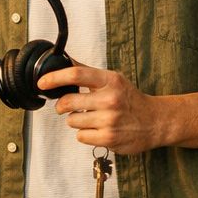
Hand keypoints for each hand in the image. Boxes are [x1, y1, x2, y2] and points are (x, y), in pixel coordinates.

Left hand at [39, 64, 169, 154]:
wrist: (155, 122)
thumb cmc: (129, 99)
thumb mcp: (113, 80)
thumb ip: (87, 72)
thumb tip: (63, 59)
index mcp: (110, 80)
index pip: (76, 74)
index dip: (55, 78)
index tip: (42, 82)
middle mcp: (110, 99)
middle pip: (68, 101)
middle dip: (62, 106)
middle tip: (65, 107)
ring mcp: (110, 120)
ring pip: (72, 121)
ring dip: (76, 121)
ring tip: (91, 118)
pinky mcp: (108, 138)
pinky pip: (80, 136)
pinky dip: (85, 134)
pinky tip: (98, 129)